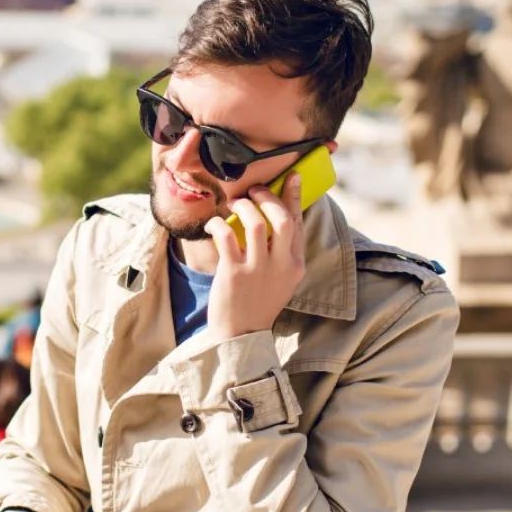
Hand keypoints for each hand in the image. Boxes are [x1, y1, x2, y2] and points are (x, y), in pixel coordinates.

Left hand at [203, 173, 305, 341]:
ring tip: (234, 204)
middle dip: (267, 197)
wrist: (241, 334)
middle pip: (281, 219)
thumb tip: (275, 217)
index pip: (297, 223)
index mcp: (296, 265)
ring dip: (243, 206)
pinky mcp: (233, 274)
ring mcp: (257, 270)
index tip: (290, 176)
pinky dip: (218, 223)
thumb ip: (282, 251)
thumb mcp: (281, 278)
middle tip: (253, 192)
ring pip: (255, 224)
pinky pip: (226, 236)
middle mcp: (281, 266)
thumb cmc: (258, 301)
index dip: (293, 196)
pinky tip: (214, 223)